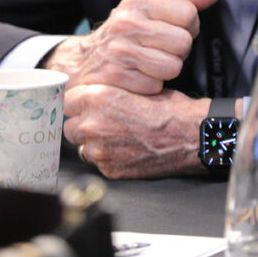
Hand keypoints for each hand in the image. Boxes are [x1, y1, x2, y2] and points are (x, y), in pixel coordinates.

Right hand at [43, 0, 220, 95]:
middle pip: (184, 42)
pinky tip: (136, 78)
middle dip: (177, 52)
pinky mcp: (116, 76)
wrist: (83, 63)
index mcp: (138, 1)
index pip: (188, 13)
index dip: (188, 28)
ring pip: (173, 66)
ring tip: (147, 65)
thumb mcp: (150, 11)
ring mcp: (119, 50)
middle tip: (158, 52)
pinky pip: (156, 85)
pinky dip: (150, 86)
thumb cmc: (126, 36)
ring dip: (165, 71)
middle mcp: (126, 22)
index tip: (172, 32)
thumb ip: (185, 1)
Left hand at [63, 85, 208, 177]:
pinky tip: (124, 150)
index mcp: (97, 99)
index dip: (79, 102)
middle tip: (102, 122)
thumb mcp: (137, 87)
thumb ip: (108, 92)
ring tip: (115, 137)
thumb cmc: (170, 110)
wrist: (189, 136)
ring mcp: (99, 150)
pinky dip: (107, 157)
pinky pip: (97, 162)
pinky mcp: (109, 169)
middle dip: (83, 124)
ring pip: (81, 146)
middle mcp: (92, 125)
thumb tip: (94, 95)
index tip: (86, 105)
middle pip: (70, 126)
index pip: (68, 100)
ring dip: (93, 142)